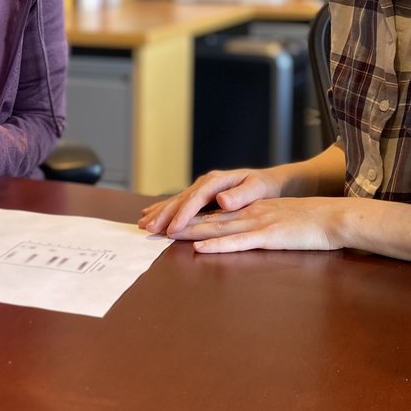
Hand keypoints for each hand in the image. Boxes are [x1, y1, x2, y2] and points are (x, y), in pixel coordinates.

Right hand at [138, 167, 285, 236]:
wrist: (267, 181)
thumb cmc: (264, 186)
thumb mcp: (258, 188)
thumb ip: (241, 194)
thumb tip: (222, 199)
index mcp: (217, 181)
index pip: (196, 199)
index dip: (183, 214)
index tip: (173, 229)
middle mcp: (205, 182)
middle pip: (180, 200)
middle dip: (163, 214)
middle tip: (148, 228)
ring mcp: (201, 188)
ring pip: (175, 201)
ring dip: (159, 213)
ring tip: (142, 223)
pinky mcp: (200, 195)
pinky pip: (179, 203)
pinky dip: (164, 209)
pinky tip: (150, 214)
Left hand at [161, 196, 347, 253]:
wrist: (336, 218)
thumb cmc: (310, 224)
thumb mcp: (277, 219)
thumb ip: (255, 224)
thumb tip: (234, 233)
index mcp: (248, 208)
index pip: (208, 210)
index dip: (182, 213)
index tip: (158, 218)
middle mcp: (248, 212)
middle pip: (205, 216)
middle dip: (175, 220)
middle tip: (147, 225)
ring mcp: (258, 222)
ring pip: (216, 226)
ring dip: (188, 230)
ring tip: (163, 234)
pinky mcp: (270, 235)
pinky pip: (240, 241)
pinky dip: (219, 244)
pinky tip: (201, 247)